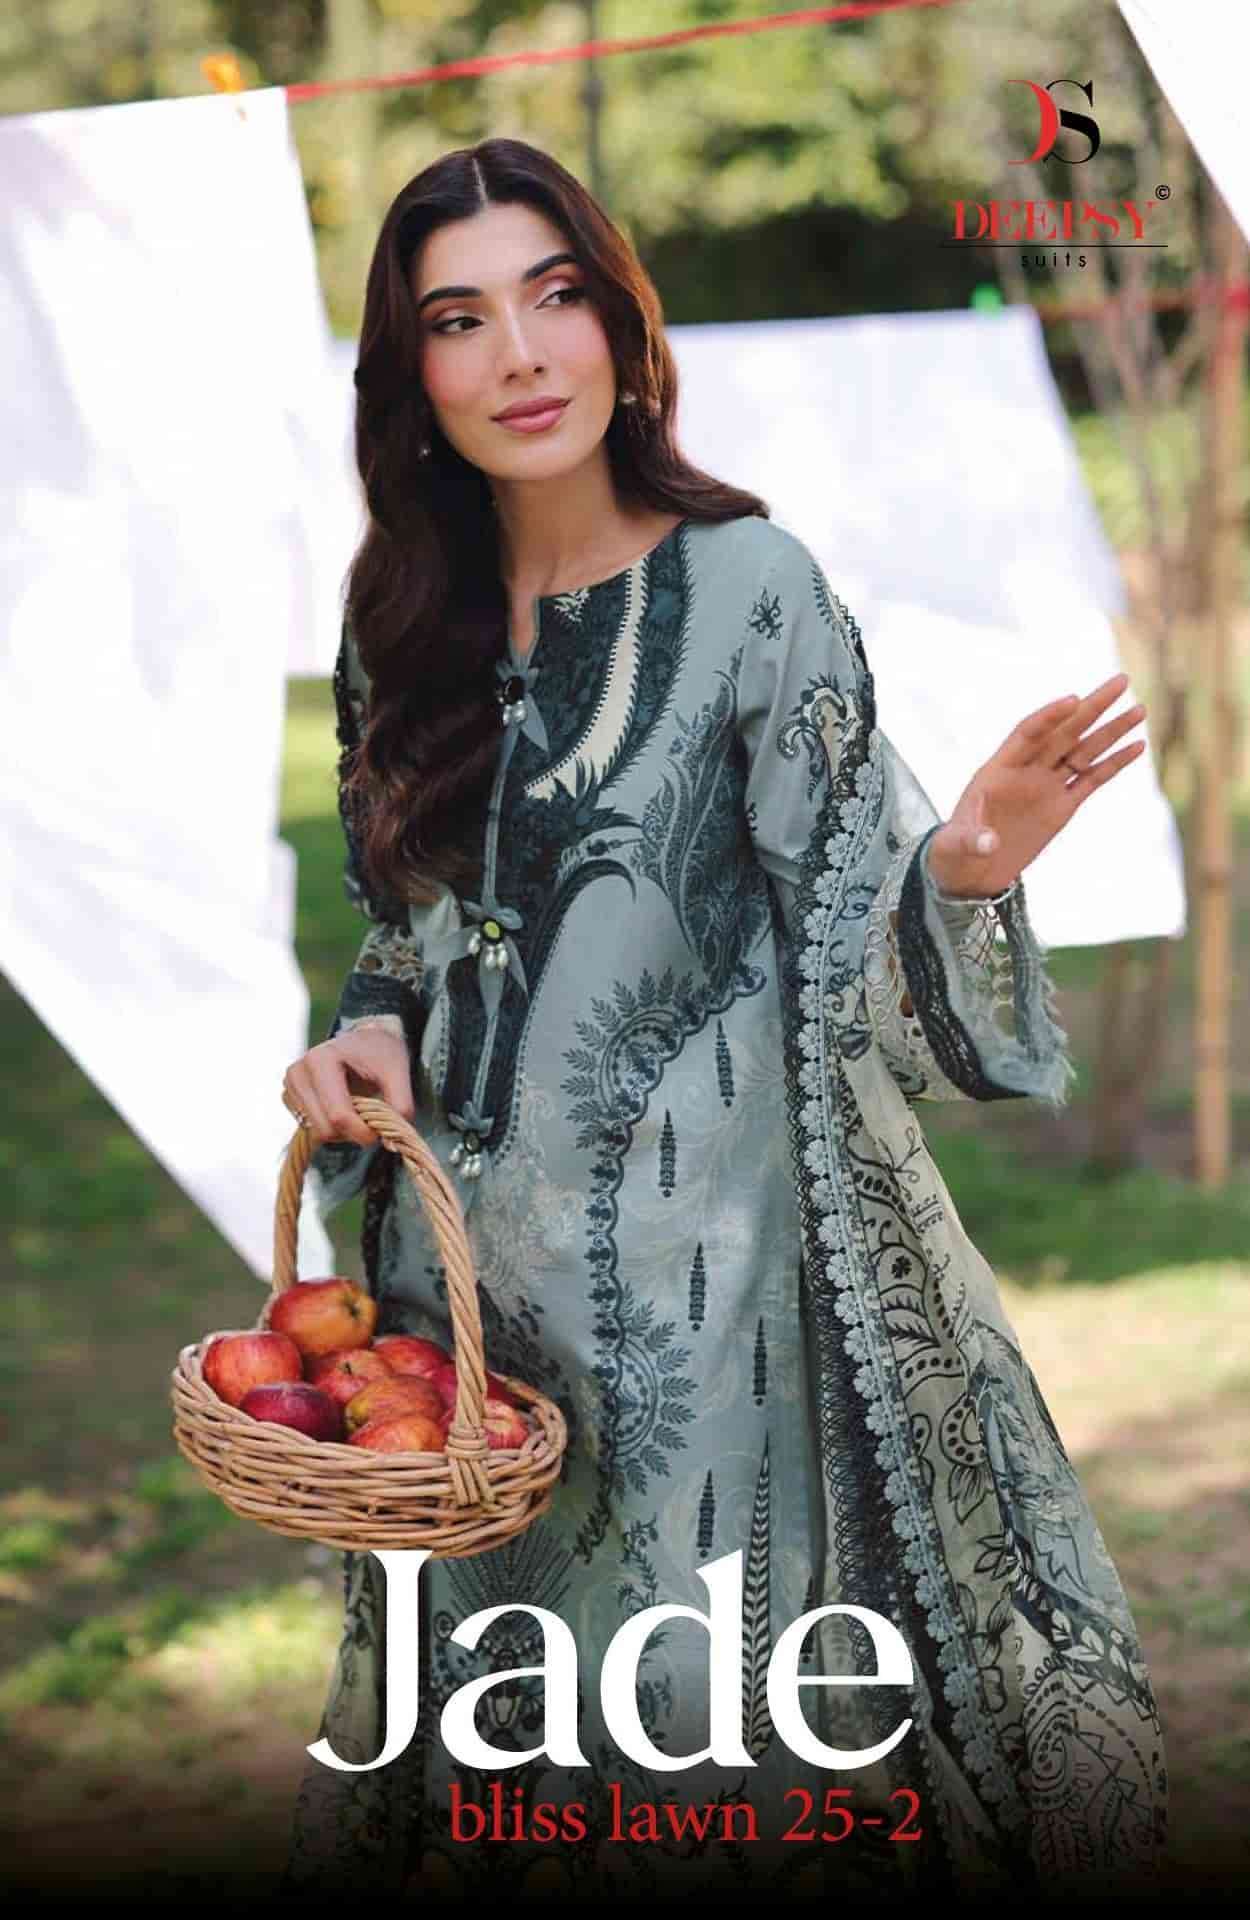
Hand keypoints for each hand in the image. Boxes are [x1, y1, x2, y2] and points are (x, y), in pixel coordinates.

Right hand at [282, 1026, 413, 1148]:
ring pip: (317, 1133)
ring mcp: (290, 1086)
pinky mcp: (289, 1098)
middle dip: (353, 1132)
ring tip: (359, 1108)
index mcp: (321, 1060)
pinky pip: (311, 1129)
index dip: (362, 1132)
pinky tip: (343, 1107)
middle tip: (372, 1120)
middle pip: (325, 1129)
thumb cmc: (381, 1053)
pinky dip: (332, 1127)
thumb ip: (400, 1103)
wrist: (364, 1039)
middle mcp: (298, 1072)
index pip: (338, 1115)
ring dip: (343, 1131)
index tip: (381, 1134)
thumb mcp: (398, 1071)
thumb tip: (391, 1136)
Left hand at [927, 673, 1147, 898]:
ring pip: (1084, 751)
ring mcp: (1047, 786)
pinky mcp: (1063, 806)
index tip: (1073, 700)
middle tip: (1121, 681)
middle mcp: (1027, 770)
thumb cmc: (957, 850)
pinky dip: (1115, 763)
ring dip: (1111, 730)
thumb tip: (988, 844)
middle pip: (1064, 732)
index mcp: (999, 768)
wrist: (973, 869)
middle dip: (1092, 707)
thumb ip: (973, 839)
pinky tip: (1137, 745)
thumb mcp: (957, 844)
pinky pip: (1093, 779)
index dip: (1049, 716)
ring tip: (1140, 709)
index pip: (1028, 732)